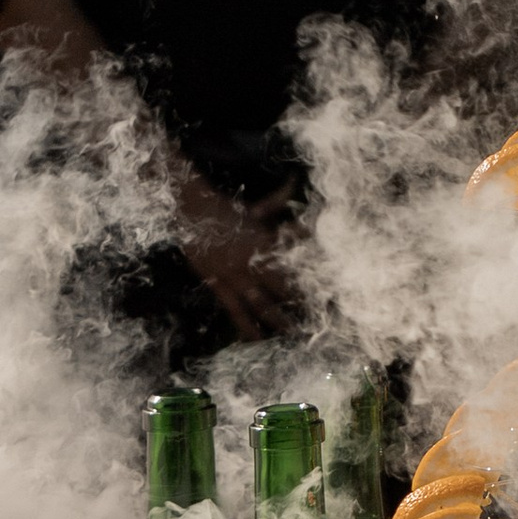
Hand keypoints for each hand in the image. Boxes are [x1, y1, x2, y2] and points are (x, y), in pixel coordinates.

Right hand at [171, 170, 299, 339]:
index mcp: (264, 243)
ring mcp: (234, 275)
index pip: (292, 264)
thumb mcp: (254, 207)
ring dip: (276, 319)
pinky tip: (254, 339)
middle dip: (299, 304)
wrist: (190, 211)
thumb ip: (278, 198)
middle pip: (281, 288)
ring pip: (260, 303)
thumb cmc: (224, 209)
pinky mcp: (217, 283)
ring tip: (292, 334)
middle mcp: (252, 262)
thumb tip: (295, 179)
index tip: (326, 291)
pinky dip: (245, 325)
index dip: (308, 277)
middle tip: (316, 319)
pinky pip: (234, 309)